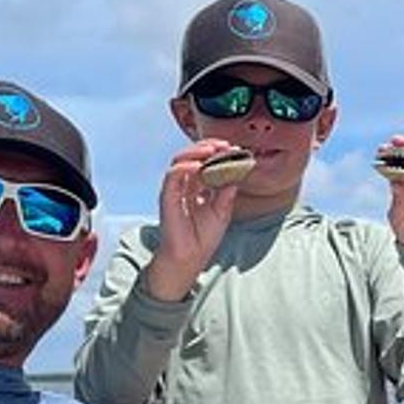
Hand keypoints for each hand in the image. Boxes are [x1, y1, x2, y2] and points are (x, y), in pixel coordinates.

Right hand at [145, 139, 239, 300]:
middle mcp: (185, 184)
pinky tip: (200, 166)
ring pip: (180, 159)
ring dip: (197, 151)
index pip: (206, 161)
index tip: (234, 149)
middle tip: (224, 145)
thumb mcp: (223, 211)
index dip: (218, 153)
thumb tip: (236, 171)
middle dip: (208, 146)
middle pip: (192, 155)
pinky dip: (186, 166)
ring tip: (213, 150)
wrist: (190, 258)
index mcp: (198, 186)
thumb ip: (227, 191)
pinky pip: (173, 174)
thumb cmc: (204, 238)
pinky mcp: (167, 196)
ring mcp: (175, 189)